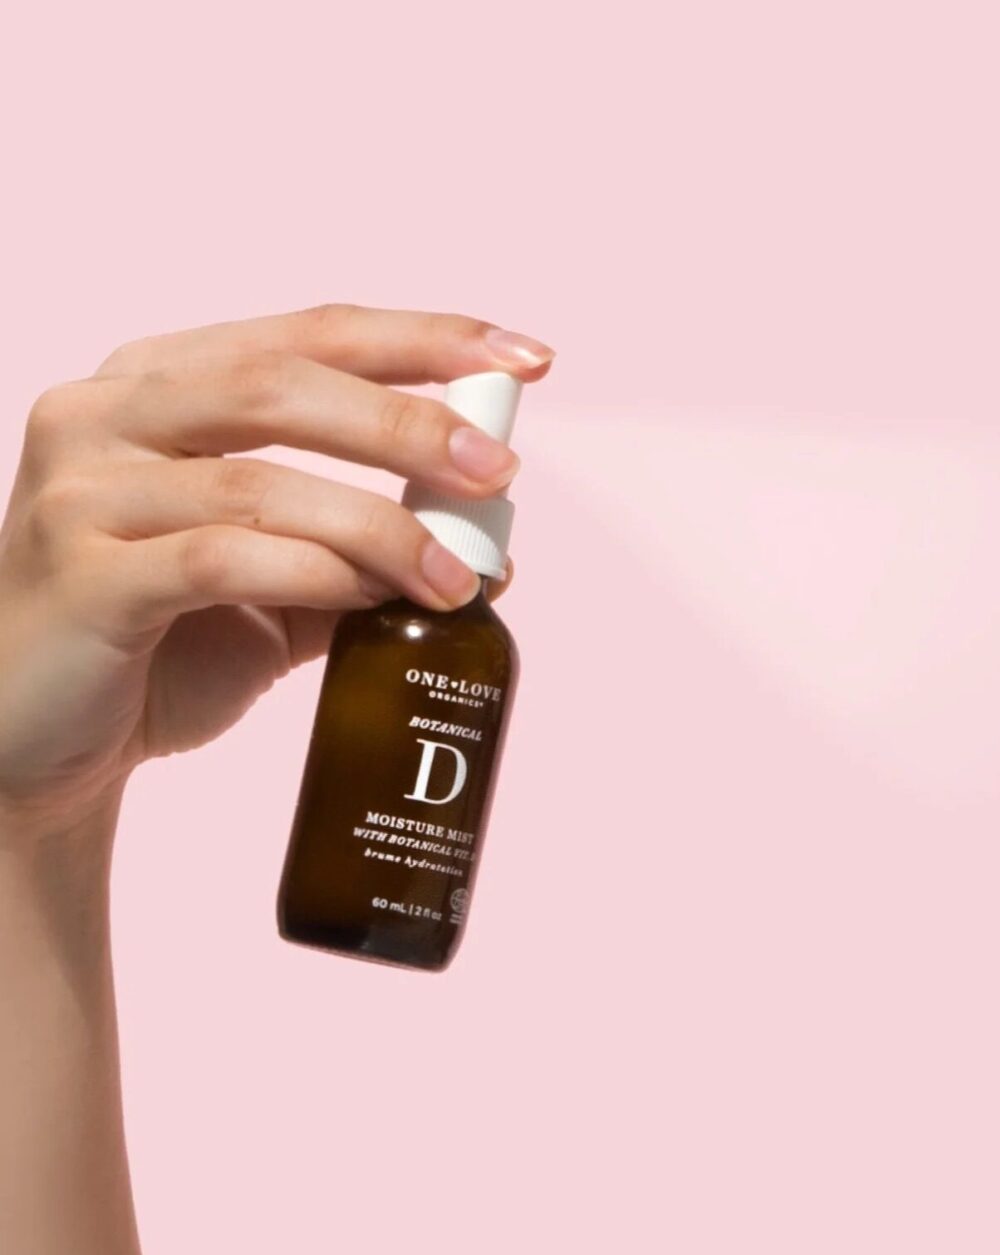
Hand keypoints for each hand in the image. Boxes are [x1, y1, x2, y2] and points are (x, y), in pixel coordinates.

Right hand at [0, 303, 551, 838]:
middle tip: (497, 471)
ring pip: (257, 480)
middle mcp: (104, 415)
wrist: (41, 749)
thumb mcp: (268, 590)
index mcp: (154, 386)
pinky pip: (218, 559)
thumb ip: (354, 555)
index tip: (523, 356)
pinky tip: (374, 599)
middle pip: (278, 381)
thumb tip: (484, 553)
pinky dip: (312, 574)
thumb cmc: (155, 655)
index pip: (303, 332)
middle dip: (405, 419)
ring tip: (459, 575)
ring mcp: (82, 491)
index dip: (419, 337)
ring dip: (378, 523)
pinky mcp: (84, 575)